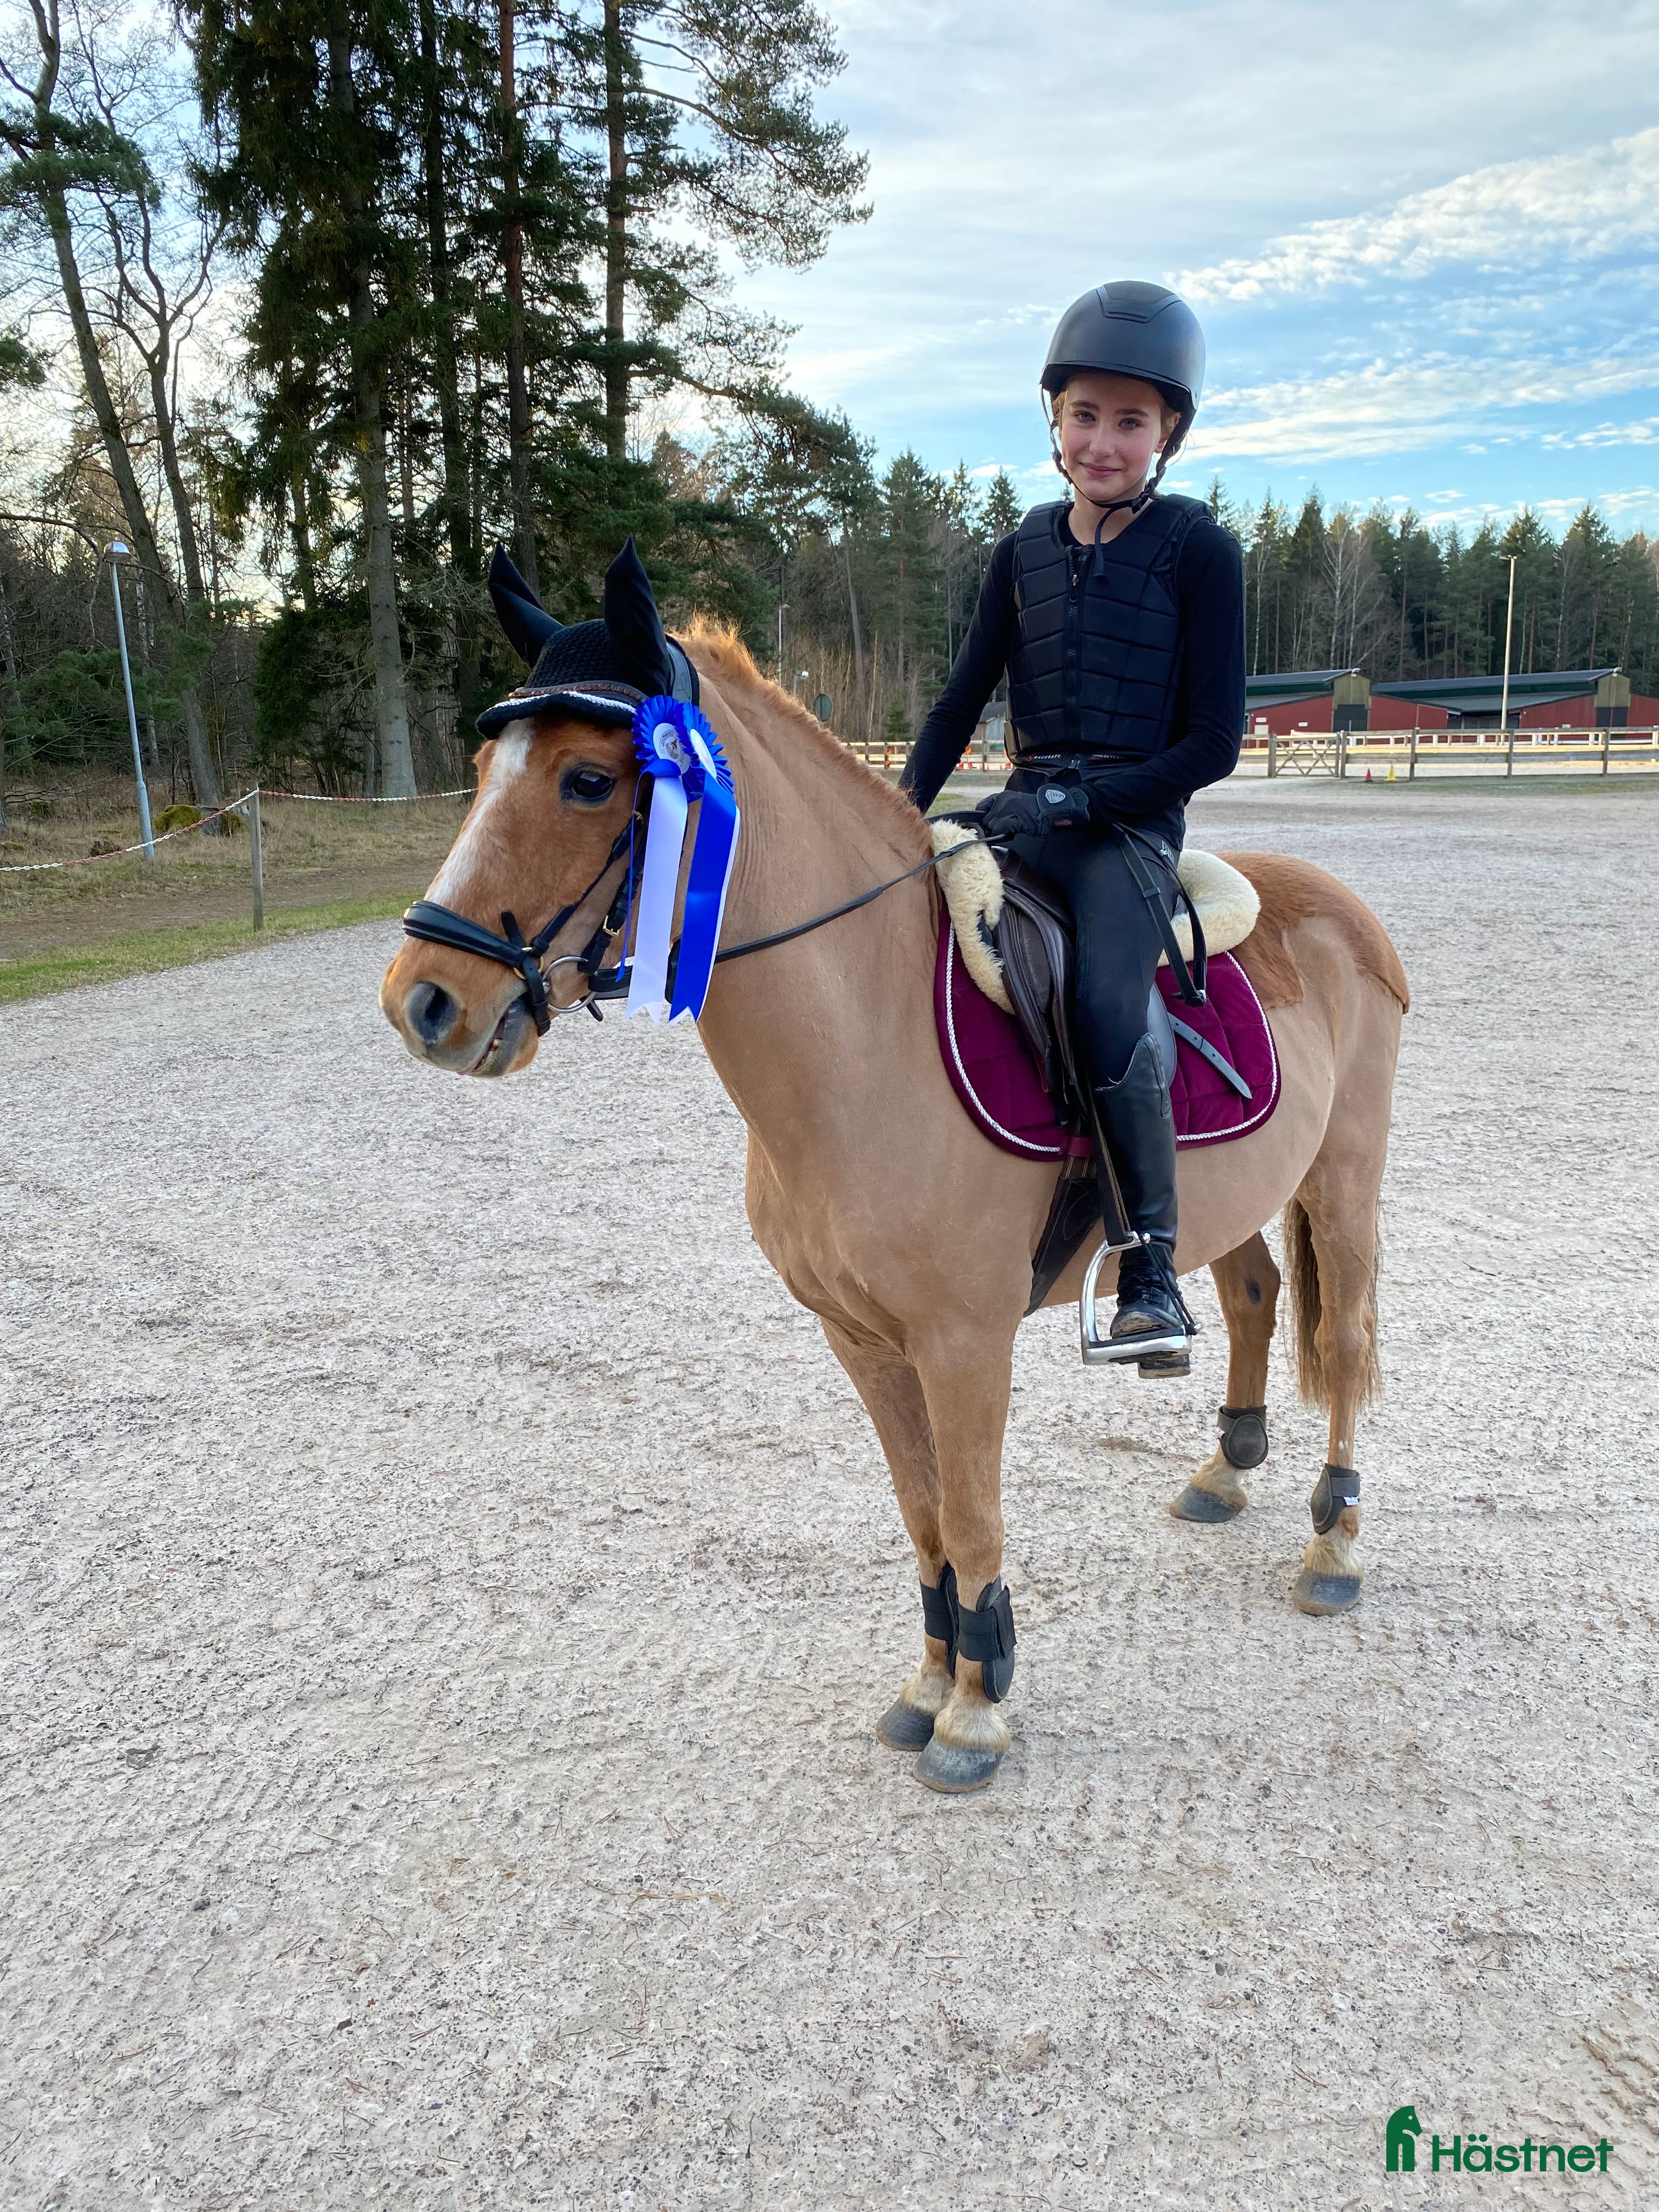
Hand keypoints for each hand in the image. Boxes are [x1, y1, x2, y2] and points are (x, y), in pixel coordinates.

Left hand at [975, 782, 1092, 839]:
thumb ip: (1002, 811)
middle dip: (991, 827)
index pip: (982, 806)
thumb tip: (989, 824)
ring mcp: (1008, 808)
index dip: (983, 818)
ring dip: (997, 832)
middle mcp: (1003, 800)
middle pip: (986, 819)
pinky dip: (1002, 835)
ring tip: (1009, 833)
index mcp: (1002, 796)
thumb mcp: (1015, 805)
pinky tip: (1011, 834)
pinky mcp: (1015, 818)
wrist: (1051, 809)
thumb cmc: (1035, 810)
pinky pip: (1000, 829)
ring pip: (991, 825)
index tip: (987, 825)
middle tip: (1002, 832)